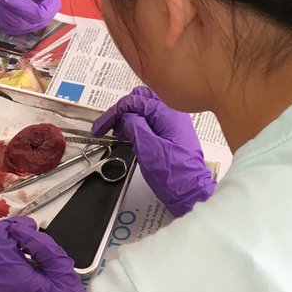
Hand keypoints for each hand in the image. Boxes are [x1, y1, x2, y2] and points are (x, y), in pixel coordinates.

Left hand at [0, 0, 60, 34]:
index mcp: (52, 3)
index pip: (40, 14)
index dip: (23, 7)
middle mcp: (43, 17)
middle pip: (23, 22)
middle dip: (7, 6)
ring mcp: (29, 23)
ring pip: (12, 25)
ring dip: (0, 7)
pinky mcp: (17, 26)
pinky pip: (5, 26)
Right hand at [93, 87, 215, 215]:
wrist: (192, 193)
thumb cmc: (172, 173)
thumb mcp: (148, 149)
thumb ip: (134, 127)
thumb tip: (125, 116)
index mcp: (167, 112)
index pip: (134, 101)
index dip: (113, 113)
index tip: (99, 129)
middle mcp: (172, 112)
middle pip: (141, 98)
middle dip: (122, 110)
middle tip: (110, 128)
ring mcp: (173, 122)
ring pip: (145, 108)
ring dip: (129, 117)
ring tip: (118, 134)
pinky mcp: (171, 133)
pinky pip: (151, 120)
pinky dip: (138, 124)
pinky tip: (130, 137)